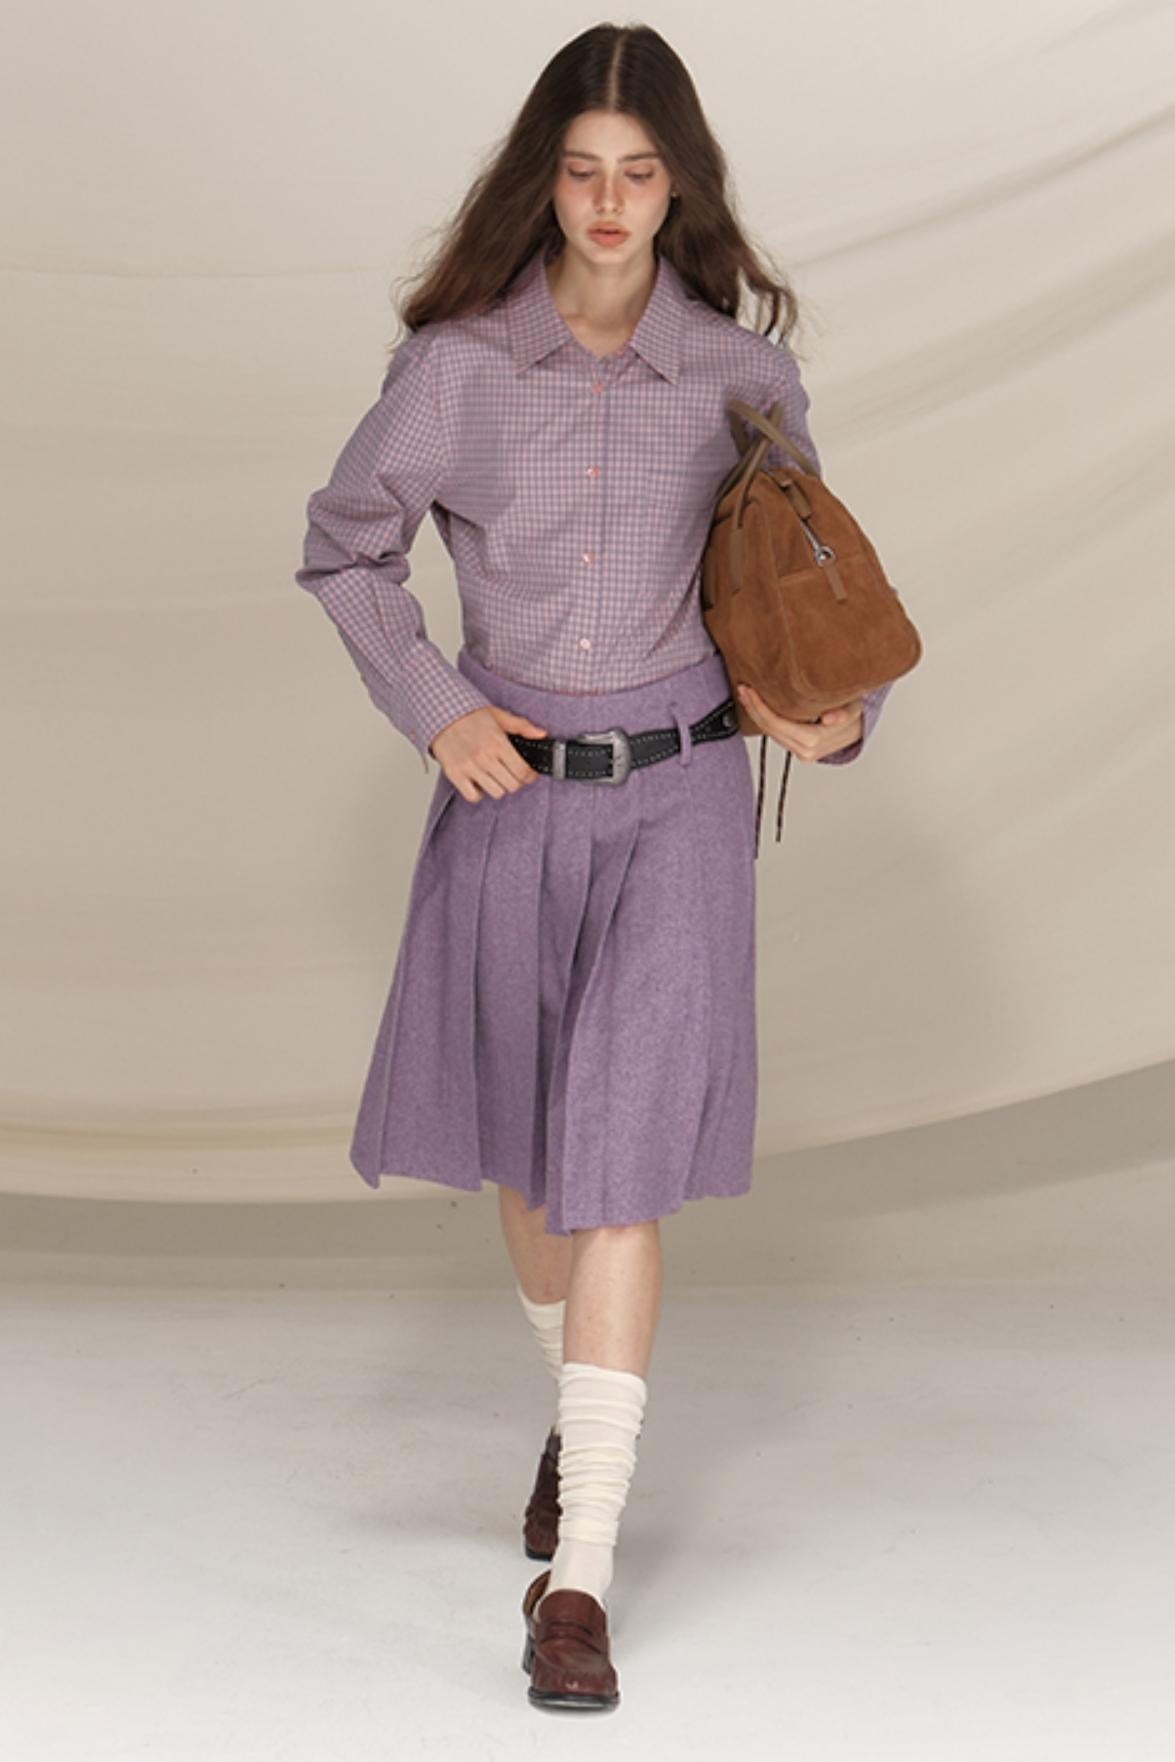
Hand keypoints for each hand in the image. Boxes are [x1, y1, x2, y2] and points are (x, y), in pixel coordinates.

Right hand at [429, 704, 550, 801]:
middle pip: (512, 785)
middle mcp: (484, 757)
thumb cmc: (470, 716)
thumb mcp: (499, 715)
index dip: (530, 776)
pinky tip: (479, 782)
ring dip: (499, 787)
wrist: (441, 714)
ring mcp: (469, 767)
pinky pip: (473, 797)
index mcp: (498, 743)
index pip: (523, 772)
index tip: (529, 775)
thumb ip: (522, 726)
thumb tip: (541, 734)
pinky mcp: (455, 774)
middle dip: (516, 781)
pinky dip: (479, 793)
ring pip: (496, 793)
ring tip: (495, 777)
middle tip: (512, 775)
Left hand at [734, 682, 862, 759]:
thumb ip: (842, 713)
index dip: (761, 708)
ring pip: (770, 734)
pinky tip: (758, 706)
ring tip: (747, 695)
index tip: (750, 691)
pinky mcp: (797, 750)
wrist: (859, 730)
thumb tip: (829, 718)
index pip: (778, 725)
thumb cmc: (854, 716)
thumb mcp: (853, 709)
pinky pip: (776, 735)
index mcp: (814, 741)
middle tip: (743, 689)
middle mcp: (805, 751)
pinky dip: (766, 720)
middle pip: (770, 730)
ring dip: (756, 714)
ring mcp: (800, 753)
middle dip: (754, 709)